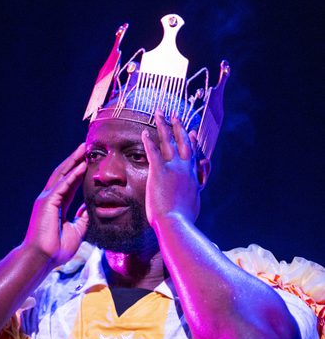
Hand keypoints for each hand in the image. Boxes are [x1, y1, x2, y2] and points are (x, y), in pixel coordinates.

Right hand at [23, 143, 88, 266]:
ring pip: (61, 175)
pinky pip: (62, 186)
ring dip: (73, 161)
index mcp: (58, 204)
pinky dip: (72, 175)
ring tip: (83, 150)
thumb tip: (89, 208)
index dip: (79, 171)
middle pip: (64, 174)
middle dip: (75, 160)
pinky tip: (81, 166)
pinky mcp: (47, 202)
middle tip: (85, 147)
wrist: (43, 259)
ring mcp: (47, 199)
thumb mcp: (77, 230)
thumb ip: (82, 217)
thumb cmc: (57, 248)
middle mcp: (51, 198)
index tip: (89, 161)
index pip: (70, 183)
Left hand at [141, 110, 200, 226]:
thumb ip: (193, 196)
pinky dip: (148, 141)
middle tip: (175, 114)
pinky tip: (144, 132)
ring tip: (160, 113)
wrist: (176, 224)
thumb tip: (194, 198)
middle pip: (183, 142)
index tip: (192, 132)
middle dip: (178, 127)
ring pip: (169, 142)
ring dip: (164, 126)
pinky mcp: (159, 172)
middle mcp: (186, 169)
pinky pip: (153, 152)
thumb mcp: (194, 205)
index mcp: (193, 177)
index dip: (193, 142)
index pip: (194, 154)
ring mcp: (173, 169)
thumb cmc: (184, 220)